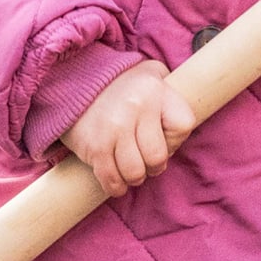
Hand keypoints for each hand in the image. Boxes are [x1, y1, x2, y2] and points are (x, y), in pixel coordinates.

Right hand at [61, 59, 195, 198]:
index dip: (176, 139)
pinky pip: (110, 177)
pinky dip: (116, 186)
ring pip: (136, 171)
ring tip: (133, 171)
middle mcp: (137, 108)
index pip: (183, 126)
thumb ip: (171, 92)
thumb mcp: (152, 74)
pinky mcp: (94, 146)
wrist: (74, 81)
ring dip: (136, 177)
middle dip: (155, 165)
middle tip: (149, 163)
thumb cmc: (122, 83)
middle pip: (158, 155)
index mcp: (156, 90)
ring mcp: (114, 128)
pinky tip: (117, 183)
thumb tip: (185, 121)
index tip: (165, 139)